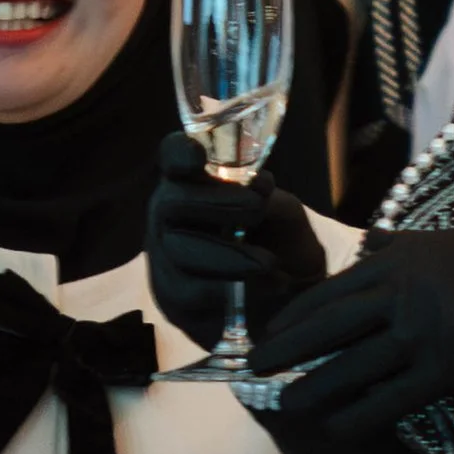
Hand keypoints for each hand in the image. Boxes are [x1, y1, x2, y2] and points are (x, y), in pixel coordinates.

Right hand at [148, 135, 330, 351]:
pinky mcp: (173, 299)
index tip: (197, 156)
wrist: (289, 299)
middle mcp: (169, 217)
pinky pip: (190, 292)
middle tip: (257, 208)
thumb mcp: (284, 213)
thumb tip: (257, 186)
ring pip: (180, 250)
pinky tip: (262, 287)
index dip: (179, 153)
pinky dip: (230, 288)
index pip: (173, 157)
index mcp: (193, 184)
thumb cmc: (279, 243)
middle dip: (217, 202)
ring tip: (269, 262)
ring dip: (230, 254)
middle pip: (171, 201)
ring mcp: (165, 259)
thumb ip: (269, 196)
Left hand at [253, 225, 453, 431]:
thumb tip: (371, 242)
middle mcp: (407, 285)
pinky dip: (355, 415)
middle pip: (326, 320)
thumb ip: (414, 245)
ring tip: (278, 403)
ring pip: (346, 362)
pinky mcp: (448, 367)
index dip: (298, 310)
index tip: (272, 326)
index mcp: (410, 252)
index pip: (337, 283)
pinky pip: (386, 398)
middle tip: (251, 364)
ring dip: (308, 386)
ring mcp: (424, 326)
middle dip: (283, 344)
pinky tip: (335, 429)